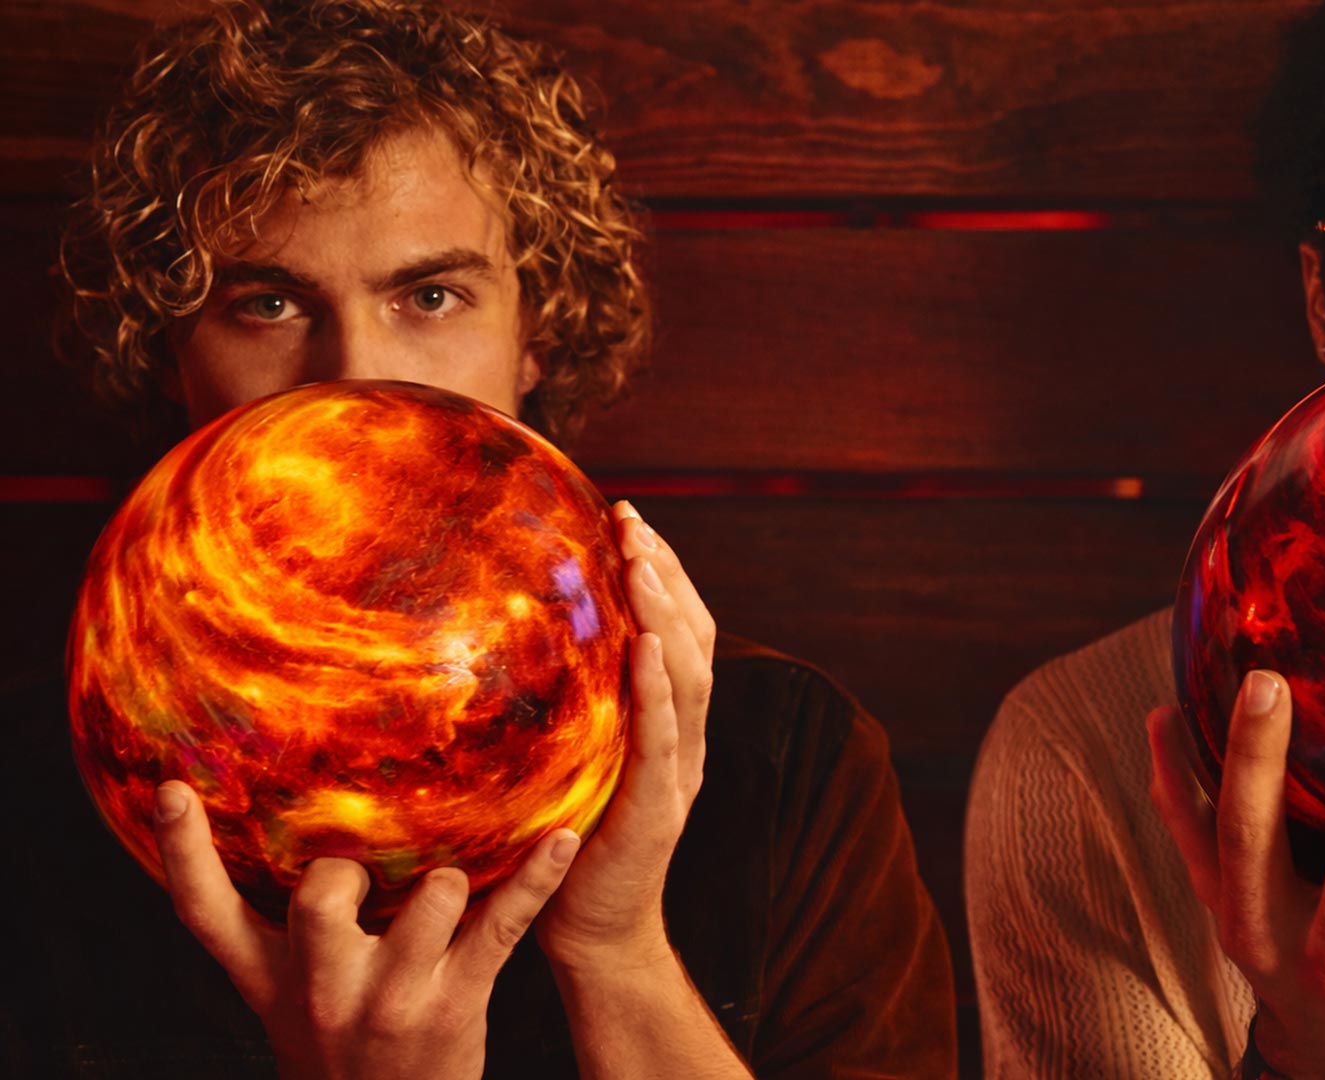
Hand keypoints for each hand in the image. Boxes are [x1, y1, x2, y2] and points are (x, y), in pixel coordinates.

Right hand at [153, 781, 579, 1079]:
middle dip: (343, 870)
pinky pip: (504, 923)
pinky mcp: (458, 1003)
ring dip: (446, 880)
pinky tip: (564, 838)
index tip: (171, 789)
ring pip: (428, 900)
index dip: (182, 851)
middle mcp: (323, 989)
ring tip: (450, 884)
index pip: (205, 914)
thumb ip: (282, 930)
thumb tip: (295, 832)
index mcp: (271, 981)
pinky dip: (538, 877)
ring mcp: (394, 997)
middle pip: (318, 898)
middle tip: (360, 869)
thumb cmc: (346, 1044)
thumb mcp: (289, 999)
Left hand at [535, 501, 715, 976]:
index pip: (678, 633)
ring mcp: (678, 771)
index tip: (629, 522)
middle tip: (633, 521)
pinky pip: (664, 736)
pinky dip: (658, 687)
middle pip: (691, 639)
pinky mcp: (658, 806)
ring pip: (686, 675)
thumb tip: (486, 645)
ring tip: (641, 562)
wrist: (590, 934)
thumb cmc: (562, 849)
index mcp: (667, 725)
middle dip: (665, 573)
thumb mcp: (560, 763)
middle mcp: (684, 739)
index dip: (663, 575)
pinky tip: (644, 646)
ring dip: (666, 612)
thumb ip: (553, 711)